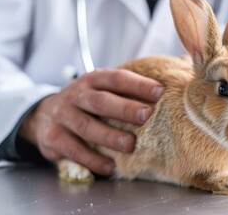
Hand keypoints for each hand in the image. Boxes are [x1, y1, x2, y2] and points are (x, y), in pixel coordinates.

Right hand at [19, 69, 163, 175]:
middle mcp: (76, 95)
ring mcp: (62, 116)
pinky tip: (110, 166)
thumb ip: (138, 81)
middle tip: (146, 116)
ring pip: (85, 126)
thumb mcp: (105, 86)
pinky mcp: (53, 137)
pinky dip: (92, 159)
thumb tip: (183, 60)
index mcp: (93, 80)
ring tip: (130, 145)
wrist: (44, 115)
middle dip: (124, 108)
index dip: (138, 84)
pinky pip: (73, 150)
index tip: (160, 91)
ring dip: (108, 136)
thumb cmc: (89, 100)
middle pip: (100, 100)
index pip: (117, 78)